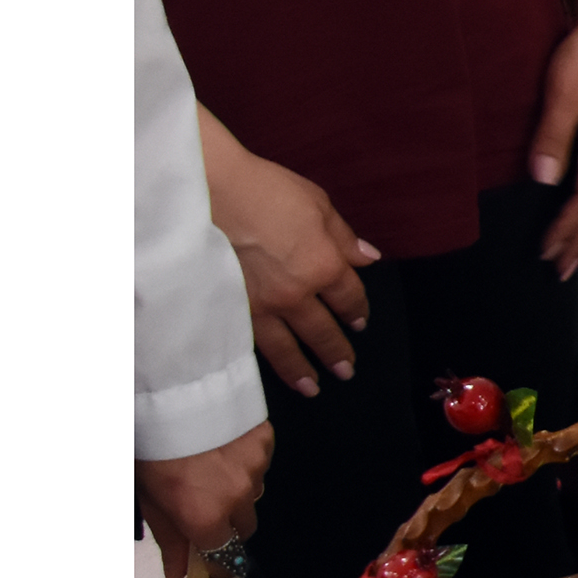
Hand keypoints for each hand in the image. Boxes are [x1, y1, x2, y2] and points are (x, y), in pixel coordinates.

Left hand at [137, 421, 272, 577]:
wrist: (176, 395)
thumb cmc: (152, 451)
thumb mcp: (150, 498)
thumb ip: (169, 539)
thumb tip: (177, 576)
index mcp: (206, 518)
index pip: (222, 550)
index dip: (210, 545)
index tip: (201, 537)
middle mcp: (239, 500)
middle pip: (245, 525)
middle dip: (227, 519)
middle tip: (205, 499)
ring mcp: (257, 469)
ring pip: (254, 492)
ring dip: (237, 489)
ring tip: (212, 465)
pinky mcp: (267, 442)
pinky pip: (260, 463)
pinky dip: (245, 461)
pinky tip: (224, 444)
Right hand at [201, 120, 377, 396]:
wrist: (208, 192)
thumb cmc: (265, 190)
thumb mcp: (318, 205)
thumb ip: (344, 238)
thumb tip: (369, 258)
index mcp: (324, 265)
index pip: (349, 298)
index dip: (357, 311)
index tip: (359, 322)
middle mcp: (296, 293)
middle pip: (322, 330)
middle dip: (336, 351)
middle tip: (346, 370)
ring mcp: (260, 306)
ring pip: (286, 347)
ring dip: (301, 369)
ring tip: (312, 388)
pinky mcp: (229, 310)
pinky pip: (253, 343)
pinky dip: (263, 360)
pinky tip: (268, 371)